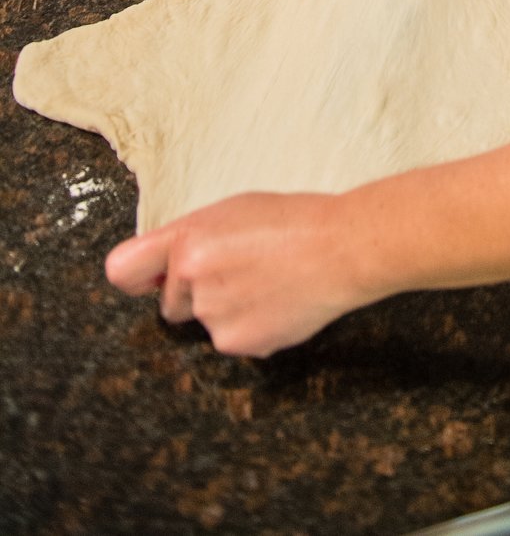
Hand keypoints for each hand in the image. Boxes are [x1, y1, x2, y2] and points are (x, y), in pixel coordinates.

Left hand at [104, 191, 367, 357]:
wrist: (341, 249)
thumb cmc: (293, 220)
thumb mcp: (233, 211)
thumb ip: (190, 239)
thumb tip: (161, 270)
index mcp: (187, 240)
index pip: (123, 271)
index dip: (136, 277)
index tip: (150, 279)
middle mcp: (192, 281)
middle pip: (172, 303)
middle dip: (196, 293)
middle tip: (240, 270)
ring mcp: (215, 317)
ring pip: (207, 321)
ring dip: (227, 309)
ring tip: (268, 282)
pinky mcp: (239, 343)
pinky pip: (234, 338)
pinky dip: (251, 326)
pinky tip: (279, 301)